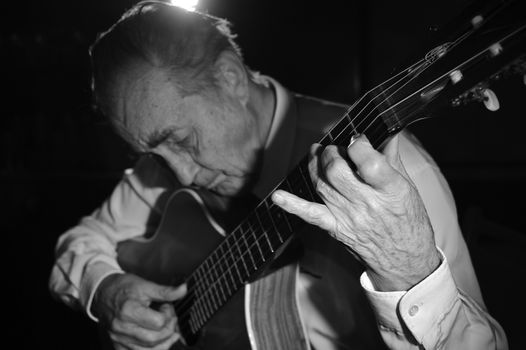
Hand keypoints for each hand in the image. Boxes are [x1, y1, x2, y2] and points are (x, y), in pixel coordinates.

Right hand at [92, 273, 186, 349]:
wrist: (102, 293)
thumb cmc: (123, 288)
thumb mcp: (145, 285)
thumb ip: (165, 291)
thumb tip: (184, 289)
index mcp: (129, 311)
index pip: (158, 322)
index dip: (168, 315)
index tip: (166, 307)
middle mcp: (122, 327)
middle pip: (154, 339)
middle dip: (168, 330)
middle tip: (170, 319)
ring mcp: (118, 338)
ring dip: (164, 342)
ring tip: (169, 331)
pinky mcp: (117, 344)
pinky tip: (159, 341)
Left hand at [271, 134, 440, 290]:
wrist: (404, 261)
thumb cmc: (409, 223)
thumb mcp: (408, 188)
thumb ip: (393, 159)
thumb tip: (388, 134)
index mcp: (390, 190)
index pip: (367, 160)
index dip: (358, 144)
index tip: (358, 140)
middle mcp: (367, 204)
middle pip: (337, 171)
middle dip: (331, 153)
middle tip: (334, 149)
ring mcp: (349, 217)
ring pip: (322, 185)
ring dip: (315, 165)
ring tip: (317, 154)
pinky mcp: (336, 228)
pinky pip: (311, 214)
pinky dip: (292, 205)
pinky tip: (278, 196)